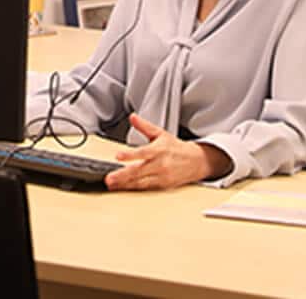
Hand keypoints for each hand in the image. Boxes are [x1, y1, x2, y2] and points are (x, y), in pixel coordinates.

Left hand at [104, 113, 231, 190]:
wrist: (195, 161)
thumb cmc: (176, 148)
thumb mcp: (161, 133)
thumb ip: (145, 126)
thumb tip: (133, 117)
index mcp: (159, 149)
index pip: (142, 152)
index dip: (130, 155)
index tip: (118, 156)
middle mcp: (160, 164)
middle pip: (138, 171)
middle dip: (122, 175)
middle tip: (109, 178)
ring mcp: (161, 176)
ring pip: (140, 181)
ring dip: (125, 184)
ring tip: (112, 184)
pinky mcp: (162, 185)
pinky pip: (145, 187)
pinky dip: (133, 188)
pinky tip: (123, 187)